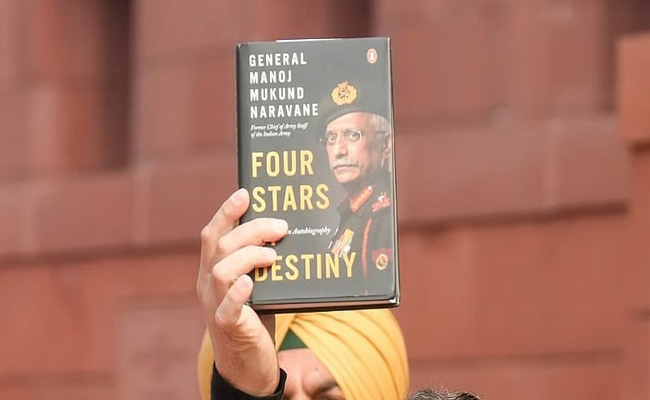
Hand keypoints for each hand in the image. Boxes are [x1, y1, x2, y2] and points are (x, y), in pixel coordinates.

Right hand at [196, 188, 287, 395]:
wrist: (246, 364)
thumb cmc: (254, 316)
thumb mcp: (255, 283)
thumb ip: (259, 261)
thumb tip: (284, 231)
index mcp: (212, 270)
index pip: (213, 234)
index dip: (227, 212)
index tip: (245, 193)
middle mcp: (208, 284)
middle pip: (220, 246)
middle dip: (251, 230)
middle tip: (281, 227)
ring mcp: (214, 305)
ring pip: (221, 270)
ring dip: (249, 256)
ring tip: (273, 256)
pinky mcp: (228, 327)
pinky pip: (227, 308)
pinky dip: (239, 293)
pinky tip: (252, 284)